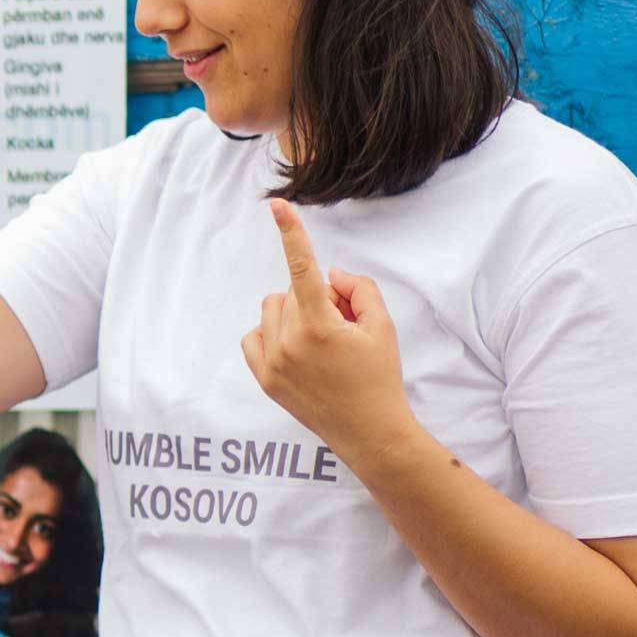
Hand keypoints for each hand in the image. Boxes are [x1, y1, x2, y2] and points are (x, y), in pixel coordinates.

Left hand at [241, 200, 416, 466]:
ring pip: (271, 310)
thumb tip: (330, 275)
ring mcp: (272, 363)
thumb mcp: (383, 326)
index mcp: (320, 326)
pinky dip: (272, 334)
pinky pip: (254, 335)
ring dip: (292, 313)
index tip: (277, 205)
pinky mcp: (263, 379)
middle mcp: (289, 343)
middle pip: (292, 291)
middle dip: (316, 298)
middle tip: (341, 326)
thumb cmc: (379, 376)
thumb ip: (360, 289)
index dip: (292, 233)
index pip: (303, 268)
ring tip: (321, 340)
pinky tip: (296, 349)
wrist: (368, 431)